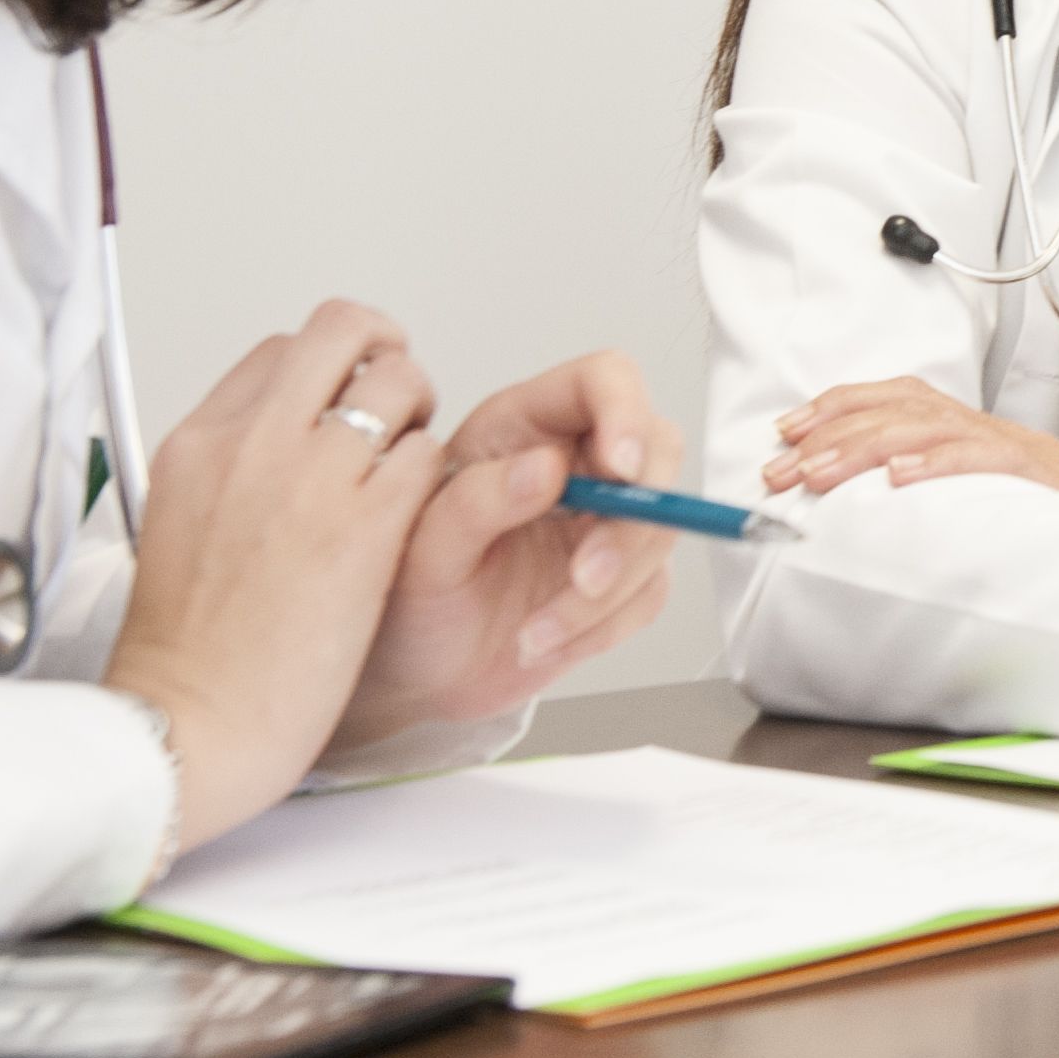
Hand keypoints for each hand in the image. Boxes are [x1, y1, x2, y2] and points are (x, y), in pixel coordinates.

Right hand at [101, 303, 452, 856]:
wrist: (192, 720)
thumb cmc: (189, 650)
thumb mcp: (178, 524)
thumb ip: (227, 468)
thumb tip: (271, 443)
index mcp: (199, 442)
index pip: (279, 351)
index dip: (327, 367)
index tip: (344, 399)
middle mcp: (254, 444)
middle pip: (341, 329)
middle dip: (385, 352)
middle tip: (399, 398)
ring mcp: (312, 479)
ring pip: (400, 381)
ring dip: (421, 412)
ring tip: (412, 461)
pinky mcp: (367, 526)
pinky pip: (428, 455)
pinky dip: (438, 474)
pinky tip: (422, 513)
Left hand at [326, 350, 684, 758]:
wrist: (407, 676)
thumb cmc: (400, 599)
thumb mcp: (421, 549)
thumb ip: (477, 501)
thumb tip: (548, 467)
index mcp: (520, 427)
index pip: (602, 381)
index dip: (626, 410)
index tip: (621, 467)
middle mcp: (571, 463)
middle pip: (655, 450)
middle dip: (632, 519)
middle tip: (584, 575)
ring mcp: (601, 521)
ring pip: (658, 528)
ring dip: (611, 589)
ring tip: (537, 631)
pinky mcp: (619, 576)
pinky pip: (648, 590)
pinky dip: (605, 626)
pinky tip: (547, 640)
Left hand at [764, 377, 1058, 503]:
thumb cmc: (1056, 536)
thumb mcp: (980, 510)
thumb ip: (931, 502)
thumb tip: (862, 521)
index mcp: (969, 431)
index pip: (894, 396)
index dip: (836, 407)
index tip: (785, 433)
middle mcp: (986, 428)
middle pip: (898, 407)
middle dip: (829, 434)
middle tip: (781, 470)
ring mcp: (1014, 445)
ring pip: (927, 424)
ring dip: (863, 448)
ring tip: (820, 474)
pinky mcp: (1038, 471)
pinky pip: (982, 456)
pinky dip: (936, 462)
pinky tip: (899, 476)